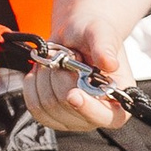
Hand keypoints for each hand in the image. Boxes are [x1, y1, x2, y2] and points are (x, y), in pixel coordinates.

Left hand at [23, 16, 129, 135]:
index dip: (88, 108)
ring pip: (48, 106)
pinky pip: (34, 107)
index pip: (105, 117)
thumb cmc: (92, 34)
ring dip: (46, 76)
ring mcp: (74, 118)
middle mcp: (97, 112)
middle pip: (68, 107)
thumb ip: (105, 47)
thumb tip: (110, 64)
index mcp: (118, 98)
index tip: (73, 94)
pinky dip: (32, 85)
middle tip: (69, 56)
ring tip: (58, 61)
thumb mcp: (101, 33)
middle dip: (61, 76)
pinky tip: (43, 70)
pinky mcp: (52, 116)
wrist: (75, 34)